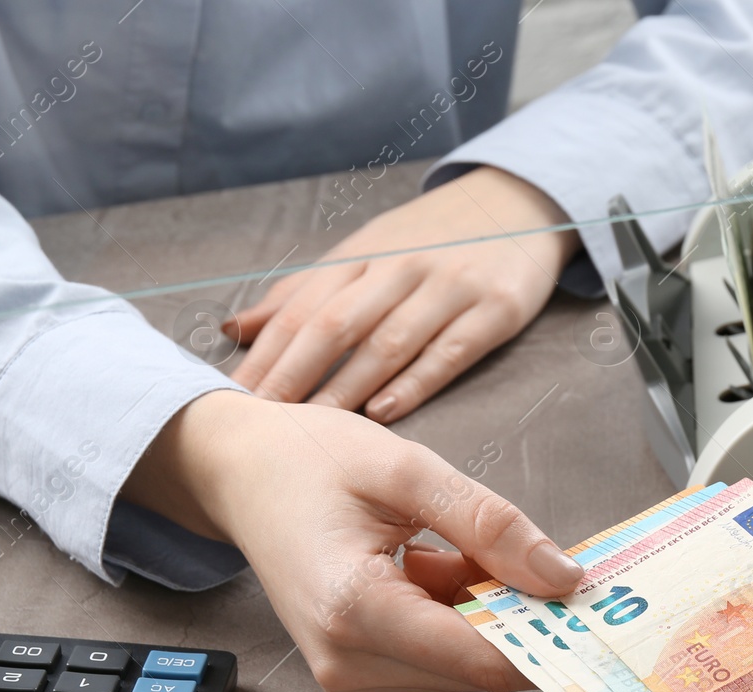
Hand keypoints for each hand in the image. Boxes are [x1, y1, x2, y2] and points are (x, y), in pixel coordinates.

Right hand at [123, 390, 583, 691]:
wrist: (239, 472)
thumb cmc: (305, 461)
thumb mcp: (407, 470)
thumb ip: (489, 524)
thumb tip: (563, 577)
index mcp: (354, 609)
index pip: (481, 659)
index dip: (550, 638)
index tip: (599, 611)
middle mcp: (347, 661)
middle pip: (478, 666)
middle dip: (518, 615)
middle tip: (535, 553)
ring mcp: (348, 673)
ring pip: (463, 663)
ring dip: (484, 611)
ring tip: (451, 545)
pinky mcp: (355, 669)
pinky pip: (437, 656)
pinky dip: (457, 613)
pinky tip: (434, 563)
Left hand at [228, 166, 578, 422]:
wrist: (518, 203)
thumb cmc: (427, 241)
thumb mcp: (362, 253)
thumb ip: (302, 294)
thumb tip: (235, 330)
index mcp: (362, 254)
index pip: (302, 308)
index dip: (267, 355)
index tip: (234, 398)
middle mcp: (401, 266)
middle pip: (336, 325)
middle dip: (295, 376)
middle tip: (264, 421)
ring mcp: (449, 286)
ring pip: (388, 342)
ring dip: (347, 388)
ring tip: (314, 427)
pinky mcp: (495, 309)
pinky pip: (449, 351)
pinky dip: (414, 383)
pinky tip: (384, 412)